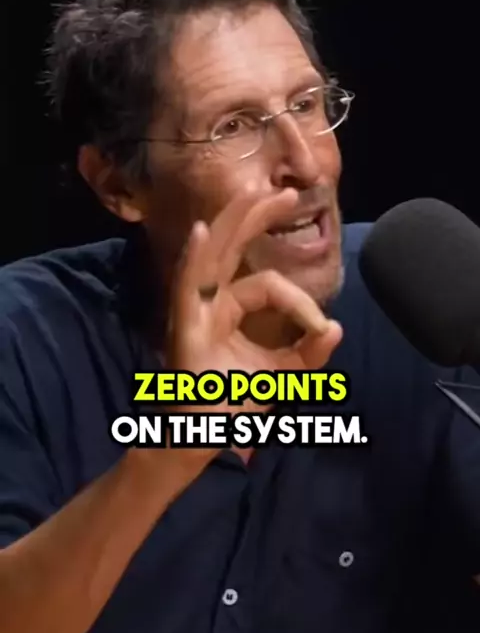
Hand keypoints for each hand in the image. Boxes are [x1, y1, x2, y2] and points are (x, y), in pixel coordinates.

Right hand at [167, 188, 341, 407]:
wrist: (205, 440)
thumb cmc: (234, 404)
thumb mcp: (282, 375)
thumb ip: (308, 352)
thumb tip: (336, 327)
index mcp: (228, 307)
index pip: (265, 283)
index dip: (299, 301)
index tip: (323, 328)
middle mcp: (210, 302)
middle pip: (231, 247)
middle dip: (257, 217)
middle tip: (288, 193)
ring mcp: (194, 312)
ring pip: (212, 256)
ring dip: (233, 223)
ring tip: (256, 192)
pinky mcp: (184, 329)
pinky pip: (187, 289)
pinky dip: (194, 260)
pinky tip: (202, 232)